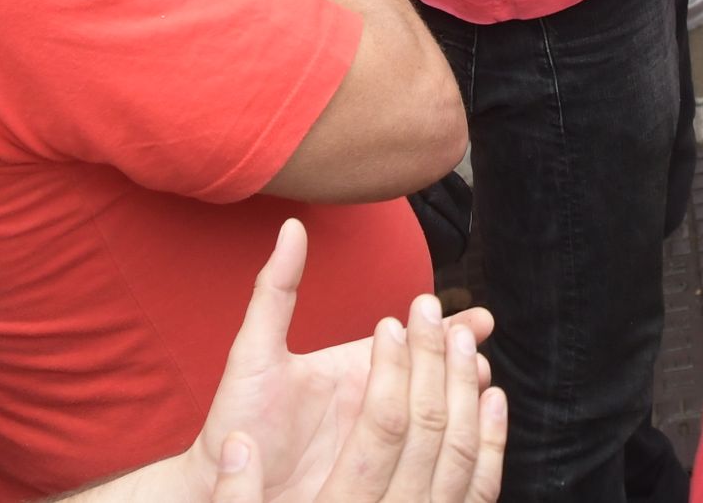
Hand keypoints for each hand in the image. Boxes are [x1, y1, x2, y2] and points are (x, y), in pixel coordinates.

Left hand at [192, 230, 501, 502]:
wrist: (220, 482)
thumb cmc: (237, 417)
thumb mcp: (256, 352)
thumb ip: (276, 290)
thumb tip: (292, 225)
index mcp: (357, 370)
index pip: (416, 344)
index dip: (451, 330)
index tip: (482, 320)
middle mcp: (376, 403)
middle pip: (436, 377)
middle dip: (466, 362)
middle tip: (482, 352)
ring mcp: (380, 443)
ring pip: (437, 420)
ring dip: (462, 401)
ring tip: (481, 388)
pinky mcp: (378, 479)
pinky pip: (422, 467)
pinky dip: (449, 452)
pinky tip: (462, 444)